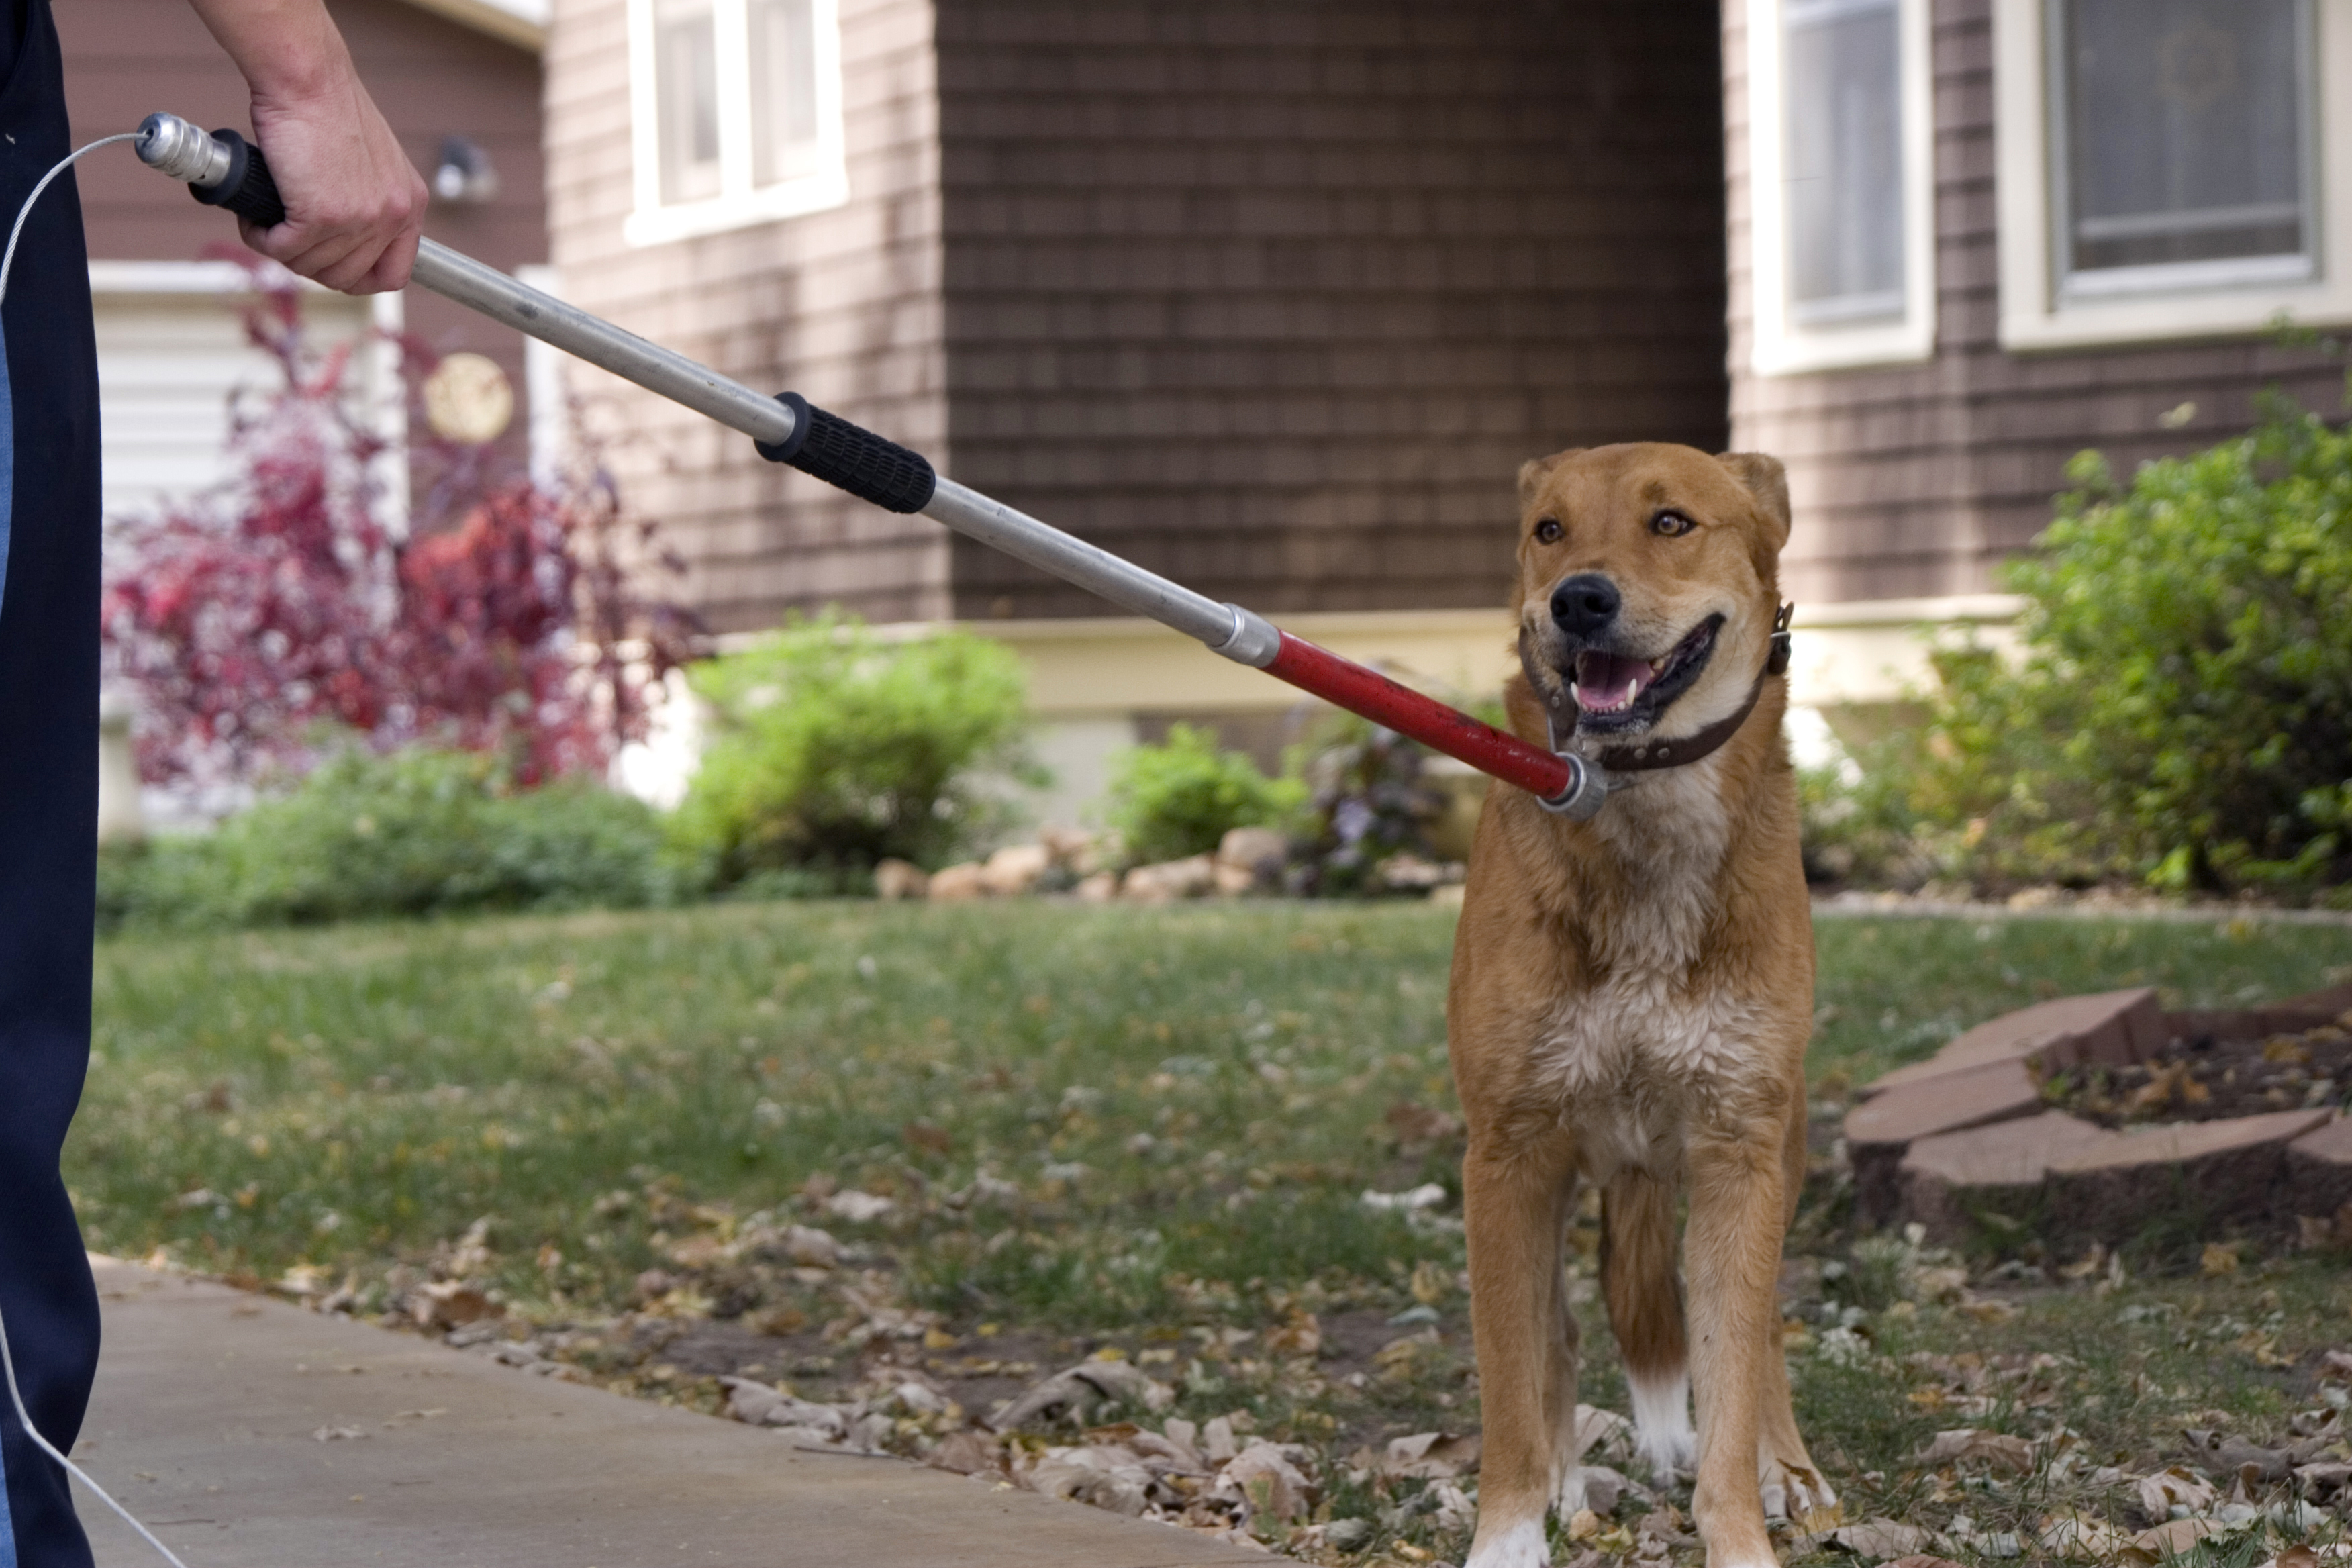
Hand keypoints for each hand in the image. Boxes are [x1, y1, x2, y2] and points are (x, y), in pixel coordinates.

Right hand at [242, 75, 427, 292]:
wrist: (308, 79)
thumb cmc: (327, 109)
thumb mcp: (370, 163)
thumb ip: (369, 199)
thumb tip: (344, 234)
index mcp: (410, 205)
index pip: (394, 273)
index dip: (358, 279)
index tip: (330, 266)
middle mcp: (393, 216)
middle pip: (347, 277)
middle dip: (310, 264)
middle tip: (285, 238)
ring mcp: (361, 219)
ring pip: (312, 266)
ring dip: (281, 250)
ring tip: (266, 222)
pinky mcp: (323, 216)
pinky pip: (284, 249)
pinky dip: (261, 238)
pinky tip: (254, 219)